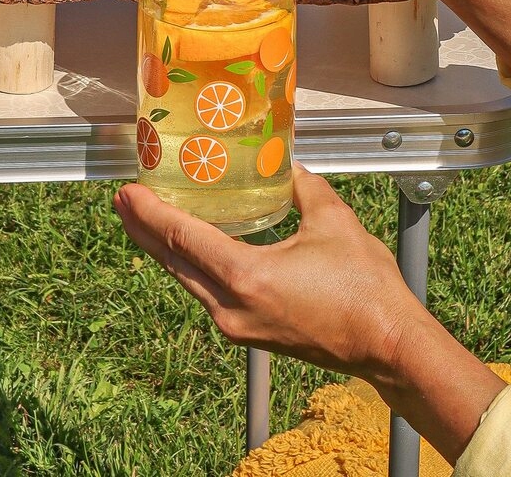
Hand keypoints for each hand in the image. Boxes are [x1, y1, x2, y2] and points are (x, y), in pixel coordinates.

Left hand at [114, 167, 507, 461]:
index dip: (149, 212)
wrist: (387, 345)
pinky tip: (189, 247)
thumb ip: (302, 186)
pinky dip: (190, 265)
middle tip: (123, 199)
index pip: (182, 239)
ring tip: (147, 218)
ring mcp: (238, 325)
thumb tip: (285, 164)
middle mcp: (231, 308)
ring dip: (165, 247)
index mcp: (246, 278)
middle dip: (144, 228)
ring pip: (187, 279)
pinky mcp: (249, 331)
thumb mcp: (331, 220)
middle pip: (173, 262)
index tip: (126, 190)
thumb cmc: (364, 288)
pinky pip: (206, 292)